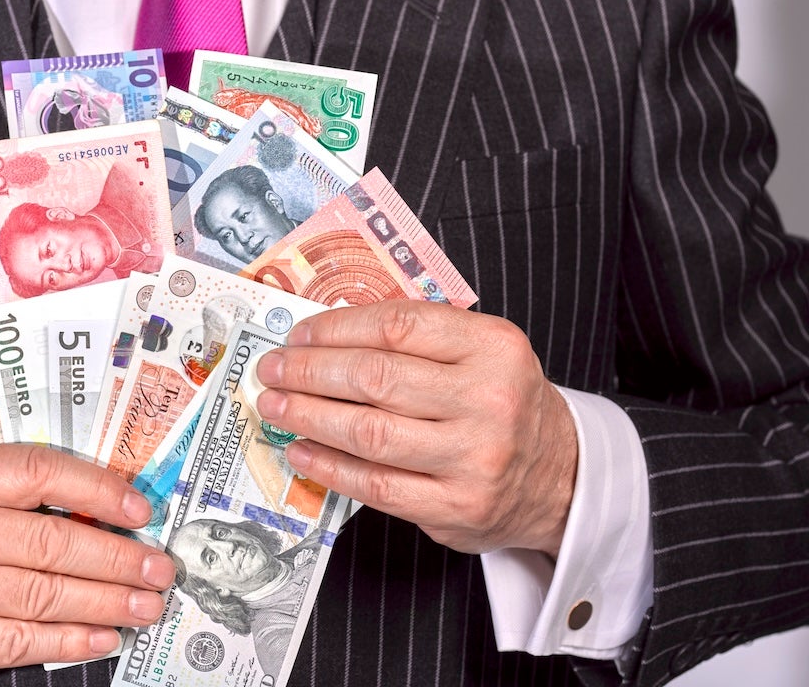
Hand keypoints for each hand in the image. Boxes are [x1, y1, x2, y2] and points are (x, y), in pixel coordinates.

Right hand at [0, 444, 176, 685]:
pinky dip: (71, 640)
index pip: (36, 471)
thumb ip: (11, 492)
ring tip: (145, 604)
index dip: (97, 490)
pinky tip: (103, 636)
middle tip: (158, 568)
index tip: (140, 510)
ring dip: (107, 603)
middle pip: (49, 541)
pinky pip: (21, 640)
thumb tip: (107, 509)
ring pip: (43, 594)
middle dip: (117, 558)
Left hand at [253, 301, 577, 557]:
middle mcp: (488, 401)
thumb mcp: (481, 354)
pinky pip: (375, 484)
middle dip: (310, 372)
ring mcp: (473, 459)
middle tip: (273, 368)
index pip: (397, 327)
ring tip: (275, 405)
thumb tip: (324, 334)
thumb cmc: (502, 404)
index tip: (298, 334)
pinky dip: (328, 466)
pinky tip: (300, 450)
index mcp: (494, 347)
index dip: (336, 328)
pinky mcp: (455, 507)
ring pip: (369, 432)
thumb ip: (416, 339)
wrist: (561, 476)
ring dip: (308, 416)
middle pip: (375, 379)